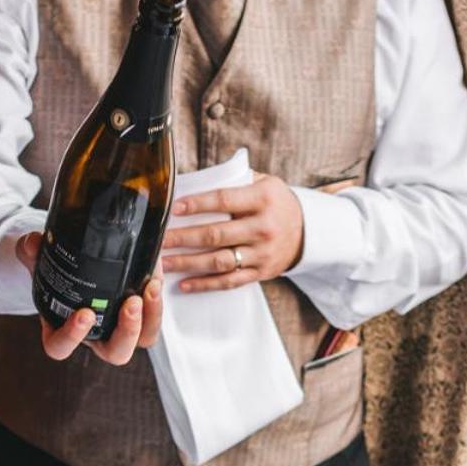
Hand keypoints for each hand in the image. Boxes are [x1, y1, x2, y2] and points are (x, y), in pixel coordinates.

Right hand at [16, 232, 163, 363]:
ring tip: (151, 288)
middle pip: (116, 353)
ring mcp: (120, 328)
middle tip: (130, 304)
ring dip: (150, 318)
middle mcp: (96, 337)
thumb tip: (33, 242)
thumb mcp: (40, 261)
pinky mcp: (140, 314)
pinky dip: (157, 300)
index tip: (84, 314)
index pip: (60, 346)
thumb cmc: (56, 273)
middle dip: (126, 331)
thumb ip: (33, 253)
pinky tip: (155, 276)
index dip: (72, 337)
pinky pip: (153, 318)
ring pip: (142, 340)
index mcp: (63, 331)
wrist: (78, 265)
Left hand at [160, 173, 303, 292]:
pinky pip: (229, 281)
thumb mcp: (263, 183)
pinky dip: (205, 284)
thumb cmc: (276, 203)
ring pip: (219, 261)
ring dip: (188, 263)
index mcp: (263, 199)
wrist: (307, 231)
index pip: (224, 200)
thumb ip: (235, 181)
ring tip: (164, 263)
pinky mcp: (260, 273)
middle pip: (216, 234)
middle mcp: (263, 228)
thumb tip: (194, 180)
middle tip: (159, 239)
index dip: (198, 204)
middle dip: (183, 238)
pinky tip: (184, 284)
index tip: (174, 208)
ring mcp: (262, 254)